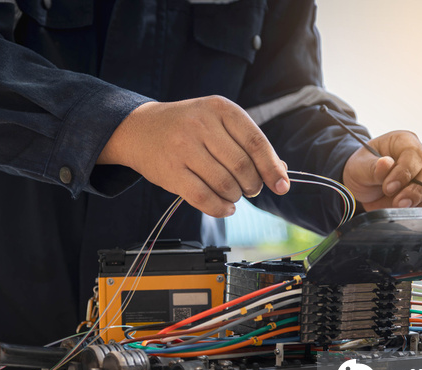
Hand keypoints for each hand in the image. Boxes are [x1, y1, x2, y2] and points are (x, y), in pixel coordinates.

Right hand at [97, 96, 289, 217]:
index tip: (281, 185)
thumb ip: (247, 143)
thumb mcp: (217, 123)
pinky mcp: (170, 171)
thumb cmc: (186, 127)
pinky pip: (203, 198)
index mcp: (219, 108)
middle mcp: (201, 125)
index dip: (272, 168)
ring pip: (224, 184)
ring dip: (235, 197)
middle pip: (242, 166)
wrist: (139, 129)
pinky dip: (220, 208)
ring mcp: (183, 148)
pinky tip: (225, 207)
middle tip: (249, 189)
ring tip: (233, 195)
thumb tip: (281, 172)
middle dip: (252, 185)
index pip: (256, 142)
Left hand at [342, 130, 421, 210]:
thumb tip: (386, 163)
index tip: (388, 187)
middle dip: (414, 192)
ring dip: (420, 202)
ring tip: (400, 208)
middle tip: (397, 203)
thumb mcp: (360, 166)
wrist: (362, 185)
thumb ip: (373, 167)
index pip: (414, 154)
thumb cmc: (362, 169)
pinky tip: (409, 211)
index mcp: (404, 141)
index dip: (403, 173)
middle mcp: (421, 157)